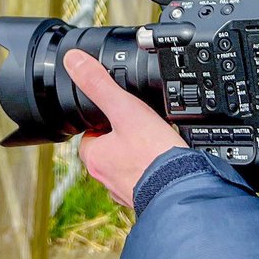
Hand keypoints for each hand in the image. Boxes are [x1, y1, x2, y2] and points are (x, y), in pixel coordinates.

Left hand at [62, 49, 186, 207]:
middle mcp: (107, 180)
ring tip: (155, 142)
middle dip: (122, 138)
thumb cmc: (154, 155)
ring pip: (128, 165)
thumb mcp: (125, 108)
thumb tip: (73, 60)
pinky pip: (147, 179)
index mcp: (95, 158)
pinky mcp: (150, 198)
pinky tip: (166, 161)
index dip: (102, 120)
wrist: (185, 192)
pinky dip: (154, 169)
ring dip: (139, 155)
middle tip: (140, 126)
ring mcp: (129, 191)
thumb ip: (99, 84)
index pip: (90, 134)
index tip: (117, 112)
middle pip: (109, 149)